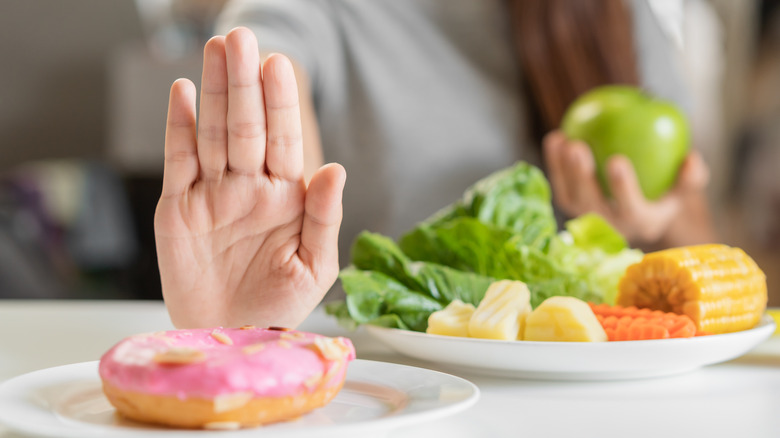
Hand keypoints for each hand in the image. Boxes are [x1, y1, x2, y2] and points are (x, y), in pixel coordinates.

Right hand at [154, 27, 345, 328]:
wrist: (230, 337)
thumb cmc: (278, 306)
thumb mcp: (314, 267)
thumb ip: (324, 217)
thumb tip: (336, 169)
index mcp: (285, 197)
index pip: (284, 140)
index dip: (280, 104)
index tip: (279, 66)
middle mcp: (249, 187)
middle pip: (246, 126)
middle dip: (244, 84)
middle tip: (242, 40)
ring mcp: (212, 194)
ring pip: (213, 134)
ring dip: (214, 92)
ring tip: (216, 50)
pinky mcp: (178, 207)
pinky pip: (178, 160)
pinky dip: (179, 128)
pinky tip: (184, 93)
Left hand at [543, 130, 709, 246]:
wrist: (640, 204)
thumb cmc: (666, 189)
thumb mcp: (684, 187)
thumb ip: (692, 176)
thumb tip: (691, 158)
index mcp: (642, 224)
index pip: (631, 209)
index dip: (622, 188)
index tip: (616, 158)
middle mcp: (611, 227)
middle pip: (591, 205)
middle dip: (581, 177)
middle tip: (578, 147)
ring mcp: (588, 219)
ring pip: (570, 197)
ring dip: (562, 170)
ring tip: (563, 139)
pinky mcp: (571, 207)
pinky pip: (560, 185)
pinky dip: (554, 163)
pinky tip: (556, 137)